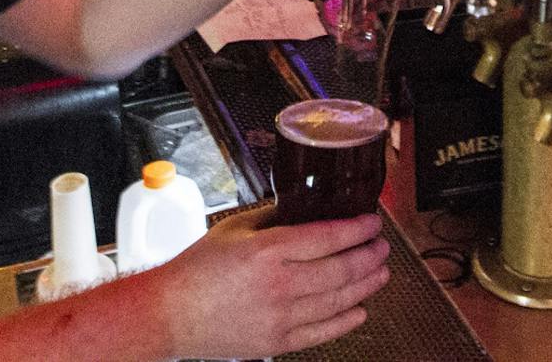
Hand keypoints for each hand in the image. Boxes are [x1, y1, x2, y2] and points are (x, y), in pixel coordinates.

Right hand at [141, 210, 388, 357]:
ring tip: (380, 273)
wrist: (170, 314)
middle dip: (370, 255)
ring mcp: (280, 317)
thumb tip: (304, 210)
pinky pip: (323, 332)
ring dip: (366, 285)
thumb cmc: (196, 271)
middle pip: (342, 269)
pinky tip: (360, 310)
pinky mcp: (277, 342)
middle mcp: (279, 284)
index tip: (371, 222)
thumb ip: (273, 218)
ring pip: (339, 300)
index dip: (358, 228)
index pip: (329, 237)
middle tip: (382, 247)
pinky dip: (346, 321)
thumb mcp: (235, 229)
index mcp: (268, 250)